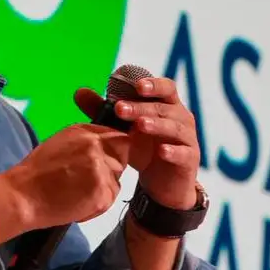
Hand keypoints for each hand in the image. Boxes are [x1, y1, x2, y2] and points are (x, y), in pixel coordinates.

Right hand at [0, 124, 129, 242]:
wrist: (23, 195)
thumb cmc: (36, 172)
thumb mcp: (61, 143)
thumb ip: (86, 142)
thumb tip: (105, 147)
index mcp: (84, 132)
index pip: (118, 137)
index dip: (115, 151)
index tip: (104, 163)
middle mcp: (95, 146)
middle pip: (123, 157)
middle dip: (110, 171)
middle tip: (87, 182)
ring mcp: (100, 169)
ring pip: (117, 181)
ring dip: (103, 190)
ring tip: (79, 195)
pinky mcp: (101, 192)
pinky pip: (110, 199)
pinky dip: (96, 206)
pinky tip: (77, 205)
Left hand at [74, 78, 199, 210]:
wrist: (163, 184)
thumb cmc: (144, 149)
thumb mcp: (123, 129)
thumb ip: (103, 110)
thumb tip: (79, 92)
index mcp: (166, 105)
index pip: (164, 87)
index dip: (152, 84)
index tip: (134, 85)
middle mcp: (180, 117)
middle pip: (163, 107)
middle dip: (141, 106)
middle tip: (119, 109)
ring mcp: (187, 138)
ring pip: (174, 127)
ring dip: (156, 124)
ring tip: (140, 125)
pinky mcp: (190, 159)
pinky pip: (183, 153)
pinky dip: (173, 151)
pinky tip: (162, 152)